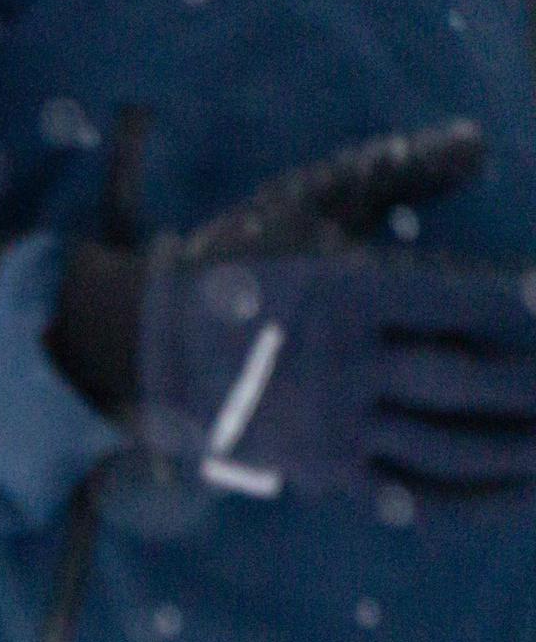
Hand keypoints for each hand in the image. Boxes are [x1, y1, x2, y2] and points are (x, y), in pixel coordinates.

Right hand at [46, 121, 535, 499]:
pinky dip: (475, 498)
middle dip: (534, 385)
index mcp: (350, 293)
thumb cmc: (237, 263)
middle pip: (468, 381)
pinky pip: (412, 494)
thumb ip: (396, 173)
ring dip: (519, 446)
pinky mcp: (321, 471)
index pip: (473, 304)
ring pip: (449, 445)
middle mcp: (343, 366)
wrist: (146, 346)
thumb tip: (480, 143)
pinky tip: (521, 492)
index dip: (530, 307)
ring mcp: (331, 427)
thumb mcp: (307, 204)